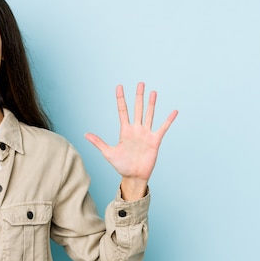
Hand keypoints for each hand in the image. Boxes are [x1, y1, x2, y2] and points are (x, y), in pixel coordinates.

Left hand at [85, 82, 177, 199]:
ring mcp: (146, 134)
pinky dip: (169, 120)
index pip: (122, 110)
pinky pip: (163, 128)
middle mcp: (136, 129)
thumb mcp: (108, 153)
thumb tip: (85, 134)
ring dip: (151, 104)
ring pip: (149, 115)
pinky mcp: (155, 140)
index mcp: (124, 131)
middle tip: (140, 83)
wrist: (133, 177)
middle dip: (138, 96)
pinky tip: (174, 111)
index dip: (121, 98)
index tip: (119, 86)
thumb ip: (98, 142)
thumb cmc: (121, 166)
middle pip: (137, 109)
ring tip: (153, 92)